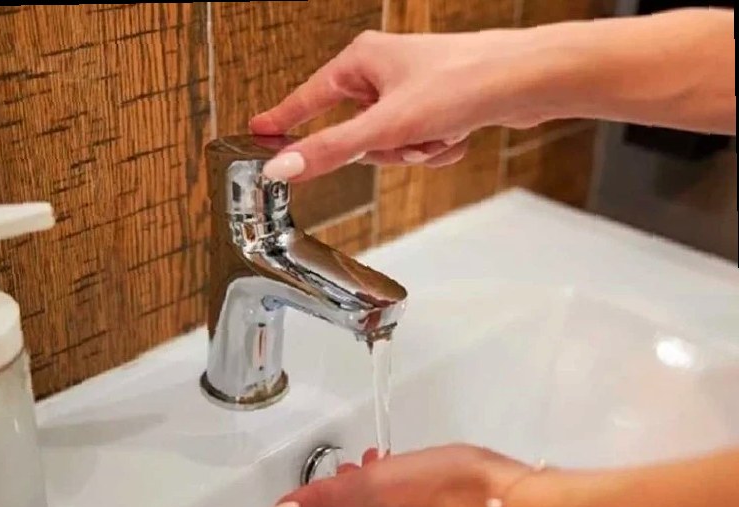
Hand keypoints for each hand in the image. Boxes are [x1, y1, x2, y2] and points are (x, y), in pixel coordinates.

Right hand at [250, 28, 564, 180]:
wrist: (526, 81)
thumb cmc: (463, 82)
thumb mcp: (386, 125)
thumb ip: (331, 150)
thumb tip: (283, 166)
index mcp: (361, 61)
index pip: (307, 98)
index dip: (283, 120)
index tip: (259, 133)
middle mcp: (382, 71)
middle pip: (355, 134)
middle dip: (385, 147)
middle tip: (406, 138)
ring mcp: (410, 89)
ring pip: (389, 145)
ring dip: (414, 150)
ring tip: (439, 132)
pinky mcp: (435, 106)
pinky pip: (418, 145)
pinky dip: (435, 148)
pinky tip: (457, 133)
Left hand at [264, 444, 529, 506]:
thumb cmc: (449, 491)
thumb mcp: (376, 483)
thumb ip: (326, 498)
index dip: (346, 483)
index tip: (354, 461)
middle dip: (371, 487)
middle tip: (378, 459)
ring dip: (400, 492)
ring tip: (412, 466)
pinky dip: (431, 500)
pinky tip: (447, 486)